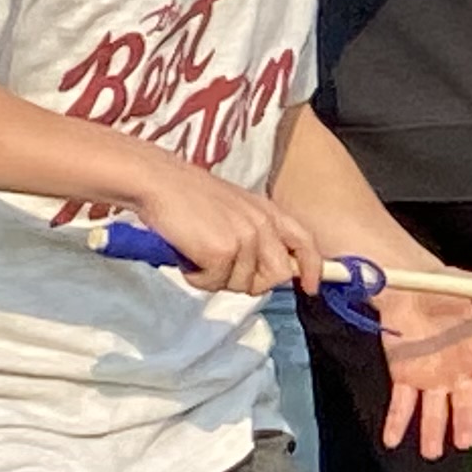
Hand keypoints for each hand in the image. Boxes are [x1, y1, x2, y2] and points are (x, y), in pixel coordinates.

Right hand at [125, 159, 329, 297]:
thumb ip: (257, 234)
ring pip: (243, 285)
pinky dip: (197, 277)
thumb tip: (271, 271)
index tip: (311, 288)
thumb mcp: (236, 209)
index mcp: (268, 211)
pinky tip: (187, 256)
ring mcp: (245, 238)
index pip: (304, 242)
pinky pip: (214, 284)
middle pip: (278, 275)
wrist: (159, 182)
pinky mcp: (222, 252)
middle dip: (253, 283)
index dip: (313, 269)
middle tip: (223, 271)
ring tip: (198, 253)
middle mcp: (263, 224)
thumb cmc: (189, 197)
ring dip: (217, 278)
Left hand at [374, 290, 471, 458]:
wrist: (408, 286)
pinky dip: (397, 422)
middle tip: (463, 442)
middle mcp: (459, 371)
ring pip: (434, 410)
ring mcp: (431, 377)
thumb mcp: (470, 288)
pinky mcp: (404, 378)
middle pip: (464, 404)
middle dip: (463, 424)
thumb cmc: (444, 287)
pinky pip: (401, 404)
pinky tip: (392, 439)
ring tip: (431, 452)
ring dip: (432, 431)